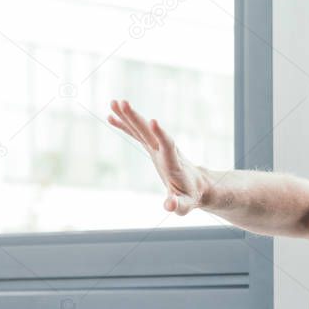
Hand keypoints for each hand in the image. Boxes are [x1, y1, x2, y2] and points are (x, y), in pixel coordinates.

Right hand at [108, 99, 208, 214]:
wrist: (197, 184)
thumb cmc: (190, 196)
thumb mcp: (186, 205)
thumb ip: (179, 206)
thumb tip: (169, 206)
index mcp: (174, 163)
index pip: (167, 145)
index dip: (161, 134)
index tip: (153, 120)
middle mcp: (166, 151)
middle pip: (150, 132)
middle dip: (137, 118)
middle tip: (123, 102)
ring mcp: (158, 148)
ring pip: (142, 129)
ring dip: (129, 116)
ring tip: (114, 102)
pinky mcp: (152, 148)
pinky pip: (137, 134)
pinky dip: (125, 126)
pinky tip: (111, 116)